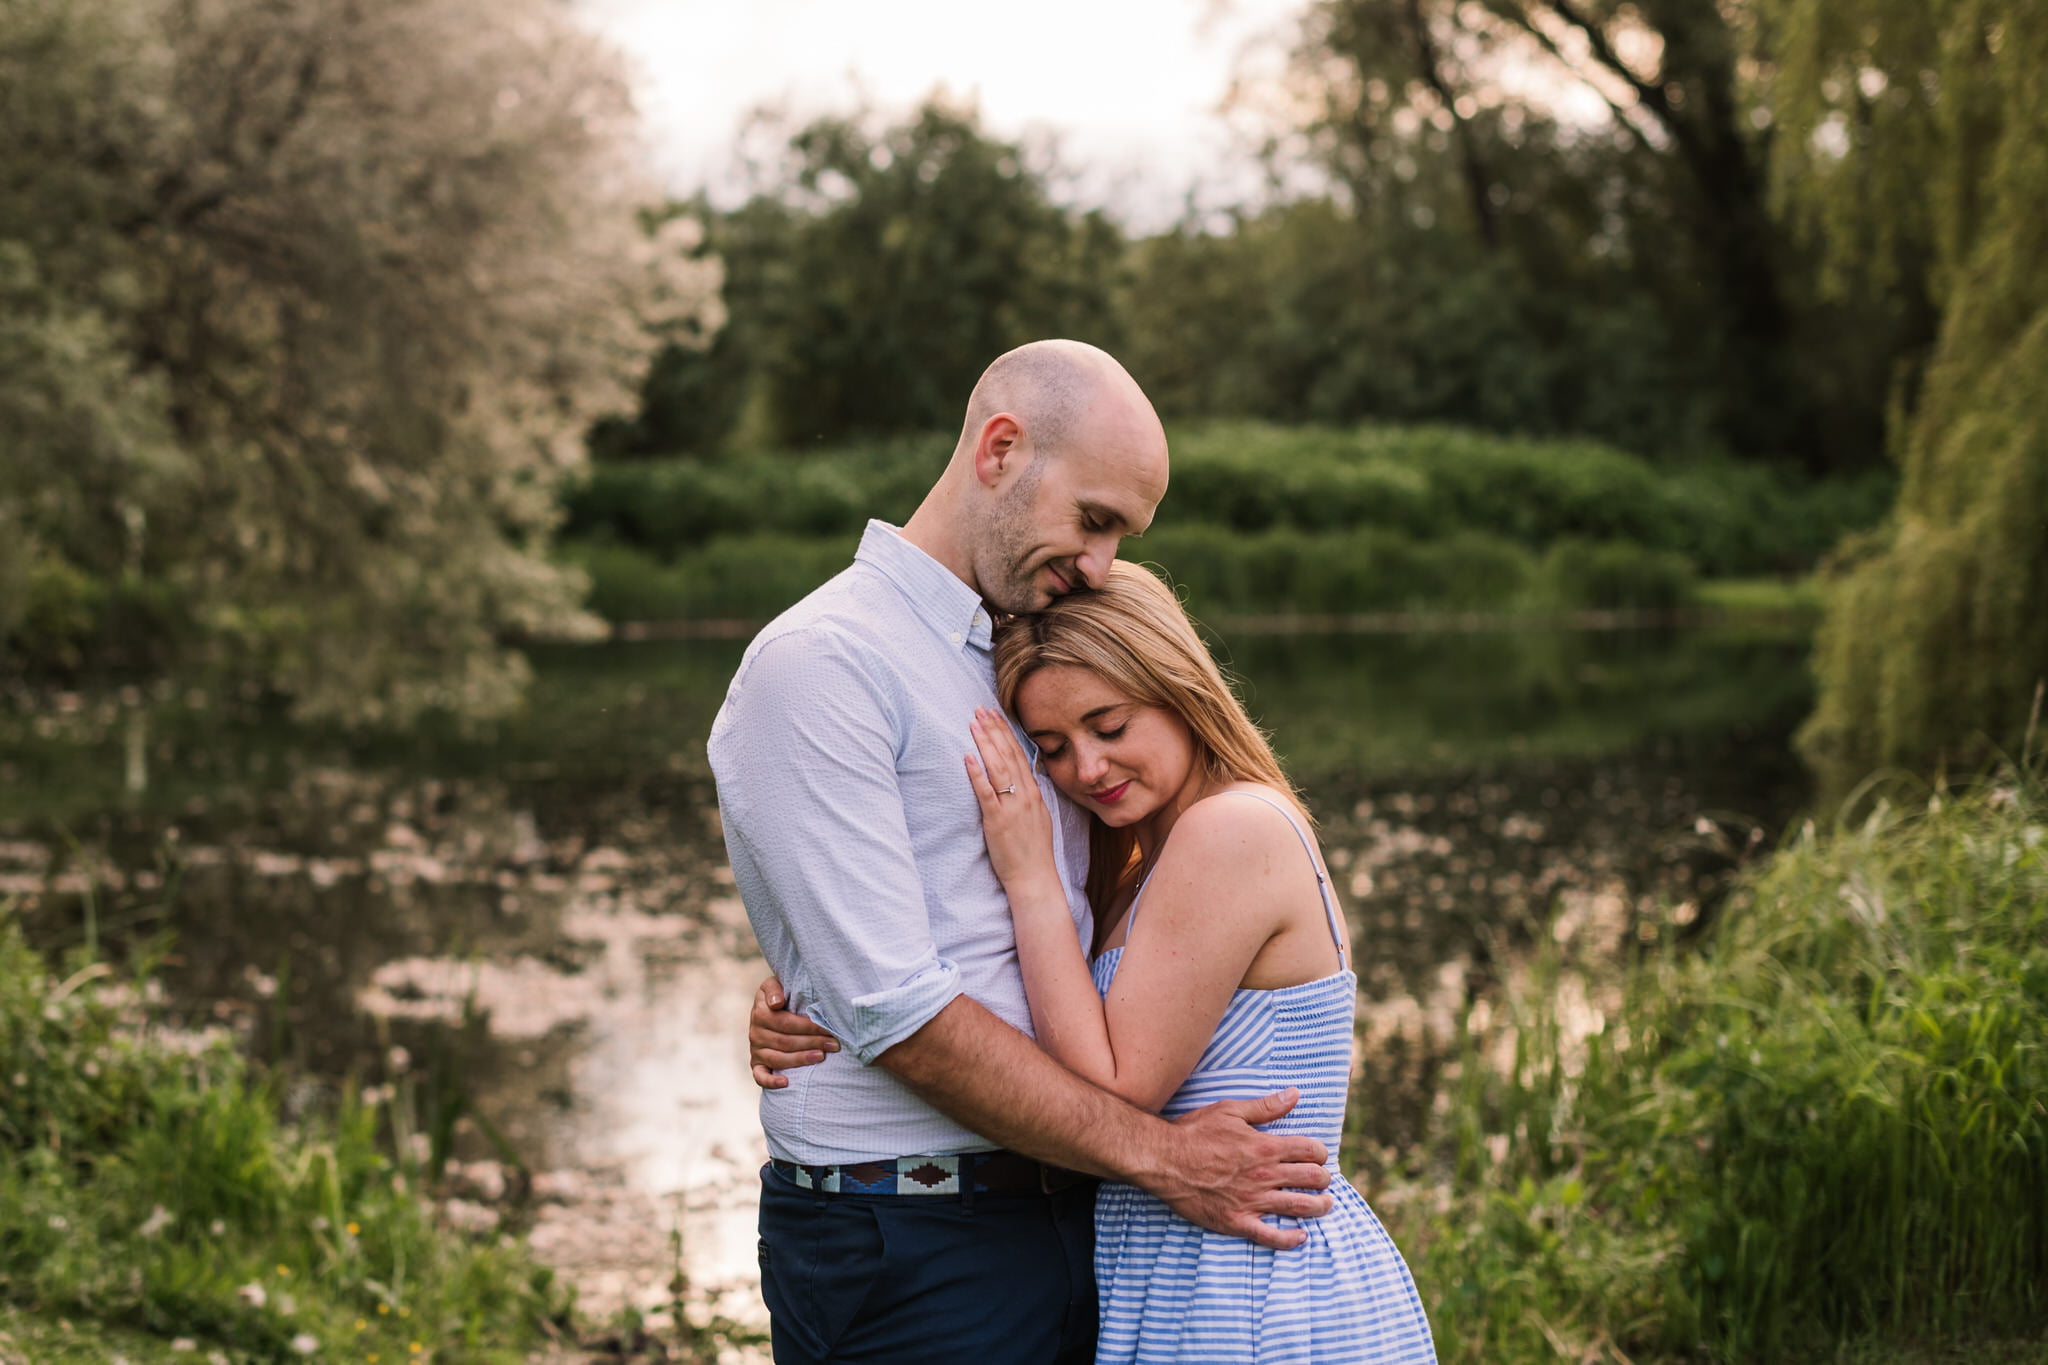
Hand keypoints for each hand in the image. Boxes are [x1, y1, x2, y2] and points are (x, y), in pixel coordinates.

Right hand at [747, 974, 837, 1089]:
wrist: (769, 1008)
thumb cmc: (780, 996)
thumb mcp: (773, 985)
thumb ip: (774, 989)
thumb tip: (777, 1003)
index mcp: (760, 1012)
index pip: (786, 1023)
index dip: (808, 1026)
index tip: (828, 1028)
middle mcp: (755, 1033)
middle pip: (785, 1041)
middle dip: (812, 1042)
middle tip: (833, 1044)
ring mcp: (755, 1050)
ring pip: (778, 1059)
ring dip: (801, 1059)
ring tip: (821, 1057)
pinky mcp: (756, 1064)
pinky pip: (760, 1076)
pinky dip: (771, 1081)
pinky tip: (786, 1083)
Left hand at [965, 707, 1058, 895]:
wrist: (1035, 878)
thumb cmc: (1033, 852)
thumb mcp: (1037, 818)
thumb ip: (1028, 798)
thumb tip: (1021, 782)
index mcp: (1034, 793)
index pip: (1019, 755)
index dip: (1006, 733)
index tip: (995, 715)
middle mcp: (1025, 795)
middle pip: (1008, 755)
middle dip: (994, 730)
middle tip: (980, 709)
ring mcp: (1012, 807)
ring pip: (998, 768)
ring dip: (985, 743)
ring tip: (973, 724)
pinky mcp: (998, 820)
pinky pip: (987, 792)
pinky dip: (977, 773)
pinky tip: (968, 757)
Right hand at [1150, 1089, 1334, 1249]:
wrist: (1163, 1160)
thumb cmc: (1194, 1132)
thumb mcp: (1230, 1110)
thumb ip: (1265, 1106)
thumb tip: (1295, 1094)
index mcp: (1265, 1147)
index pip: (1310, 1151)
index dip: (1320, 1152)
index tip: (1318, 1155)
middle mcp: (1264, 1175)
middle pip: (1312, 1179)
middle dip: (1324, 1179)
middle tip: (1323, 1179)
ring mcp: (1252, 1201)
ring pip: (1299, 1207)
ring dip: (1319, 1207)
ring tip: (1325, 1205)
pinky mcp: (1237, 1222)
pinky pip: (1271, 1236)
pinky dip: (1290, 1239)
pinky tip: (1301, 1236)